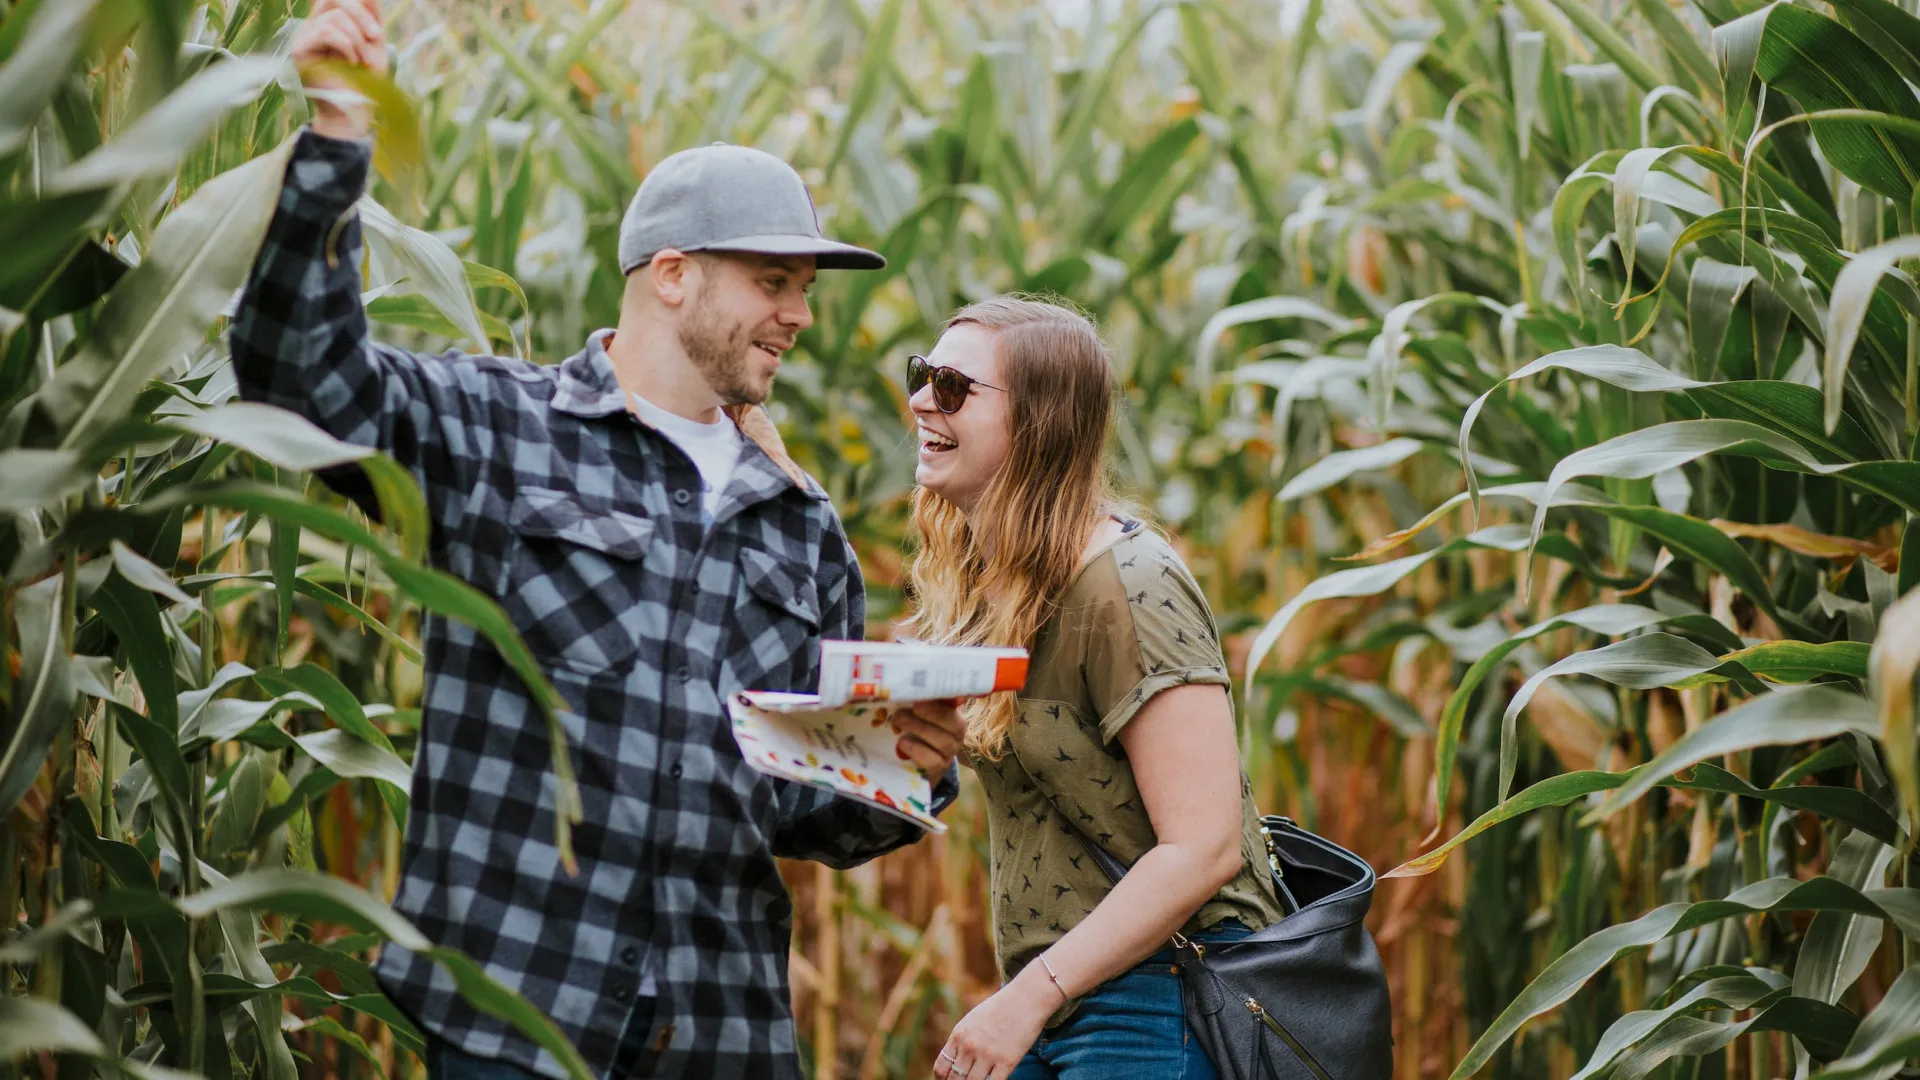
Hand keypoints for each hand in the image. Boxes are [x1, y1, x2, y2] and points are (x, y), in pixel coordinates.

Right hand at [292, 0, 387, 140]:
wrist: (356, 109)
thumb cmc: (366, 80)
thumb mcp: (374, 43)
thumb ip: (370, 16)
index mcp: (330, 21)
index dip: (358, 3)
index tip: (374, 24)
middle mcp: (314, 25)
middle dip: (361, 14)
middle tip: (376, 36)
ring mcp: (304, 36)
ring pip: (334, 18)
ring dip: (356, 40)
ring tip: (361, 61)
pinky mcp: (299, 50)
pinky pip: (325, 32)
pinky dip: (346, 46)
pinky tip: (351, 63)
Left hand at [891, 699, 964, 777]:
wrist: (914, 766)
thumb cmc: (915, 733)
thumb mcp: (917, 716)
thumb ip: (916, 702)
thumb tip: (903, 687)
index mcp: (954, 718)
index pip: (956, 707)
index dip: (941, 700)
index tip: (924, 693)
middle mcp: (956, 736)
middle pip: (955, 725)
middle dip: (933, 713)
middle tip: (911, 707)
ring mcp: (948, 755)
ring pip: (945, 742)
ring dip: (920, 729)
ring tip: (899, 721)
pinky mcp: (938, 771)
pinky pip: (934, 761)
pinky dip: (917, 750)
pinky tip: (902, 742)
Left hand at [934, 970, 1054, 1079]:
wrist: (1026, 998)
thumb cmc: (1000, 1009)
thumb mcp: (972, 1020)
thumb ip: (962, 1040)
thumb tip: (955, 1061)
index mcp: (958, 1035)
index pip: (941, 1068)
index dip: (944, 1079)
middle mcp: (970, 1046)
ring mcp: (987, 1054)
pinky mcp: (1007, 1061)